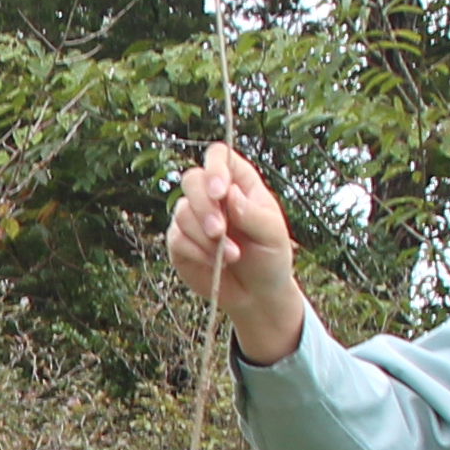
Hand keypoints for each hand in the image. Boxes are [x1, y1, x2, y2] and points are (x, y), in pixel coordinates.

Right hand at [167, 142, 309, 365]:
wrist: (258, 293)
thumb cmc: (270, 256)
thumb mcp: (273, 234)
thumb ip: (252, 213)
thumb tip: (229, 195)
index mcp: (238, 182)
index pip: (218, 156)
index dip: (215, 168)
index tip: (220, 193)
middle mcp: (212, 196)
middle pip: (192, 180)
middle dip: (204, 207)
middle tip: (220, 232)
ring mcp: (194, 218)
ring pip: (182, 211)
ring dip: (204, 236)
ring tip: (232, 256)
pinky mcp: (181, 242)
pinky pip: (177, 238)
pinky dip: (196, 251)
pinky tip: (216, 263)